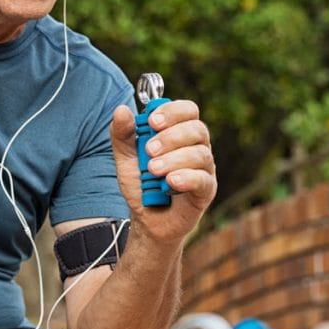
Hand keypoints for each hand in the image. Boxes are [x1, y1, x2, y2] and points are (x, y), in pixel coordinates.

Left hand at [110, 101, 215, 241]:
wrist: (145, 218)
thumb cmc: (141, 184)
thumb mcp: (125, 157)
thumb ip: (122, 134)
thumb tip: (121, 110)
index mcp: (180, 133)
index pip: (188, 110)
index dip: (172, 111)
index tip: (151, 121)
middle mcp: (197, 147)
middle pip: (196, 129)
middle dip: (170, 137)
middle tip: (149, 150)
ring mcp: (204, 169)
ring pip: (200, 154)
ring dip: (174, 159)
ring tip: (153, 170)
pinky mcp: (206, 191)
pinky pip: (203, 179)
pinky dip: (186, 178)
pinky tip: (170, 181)